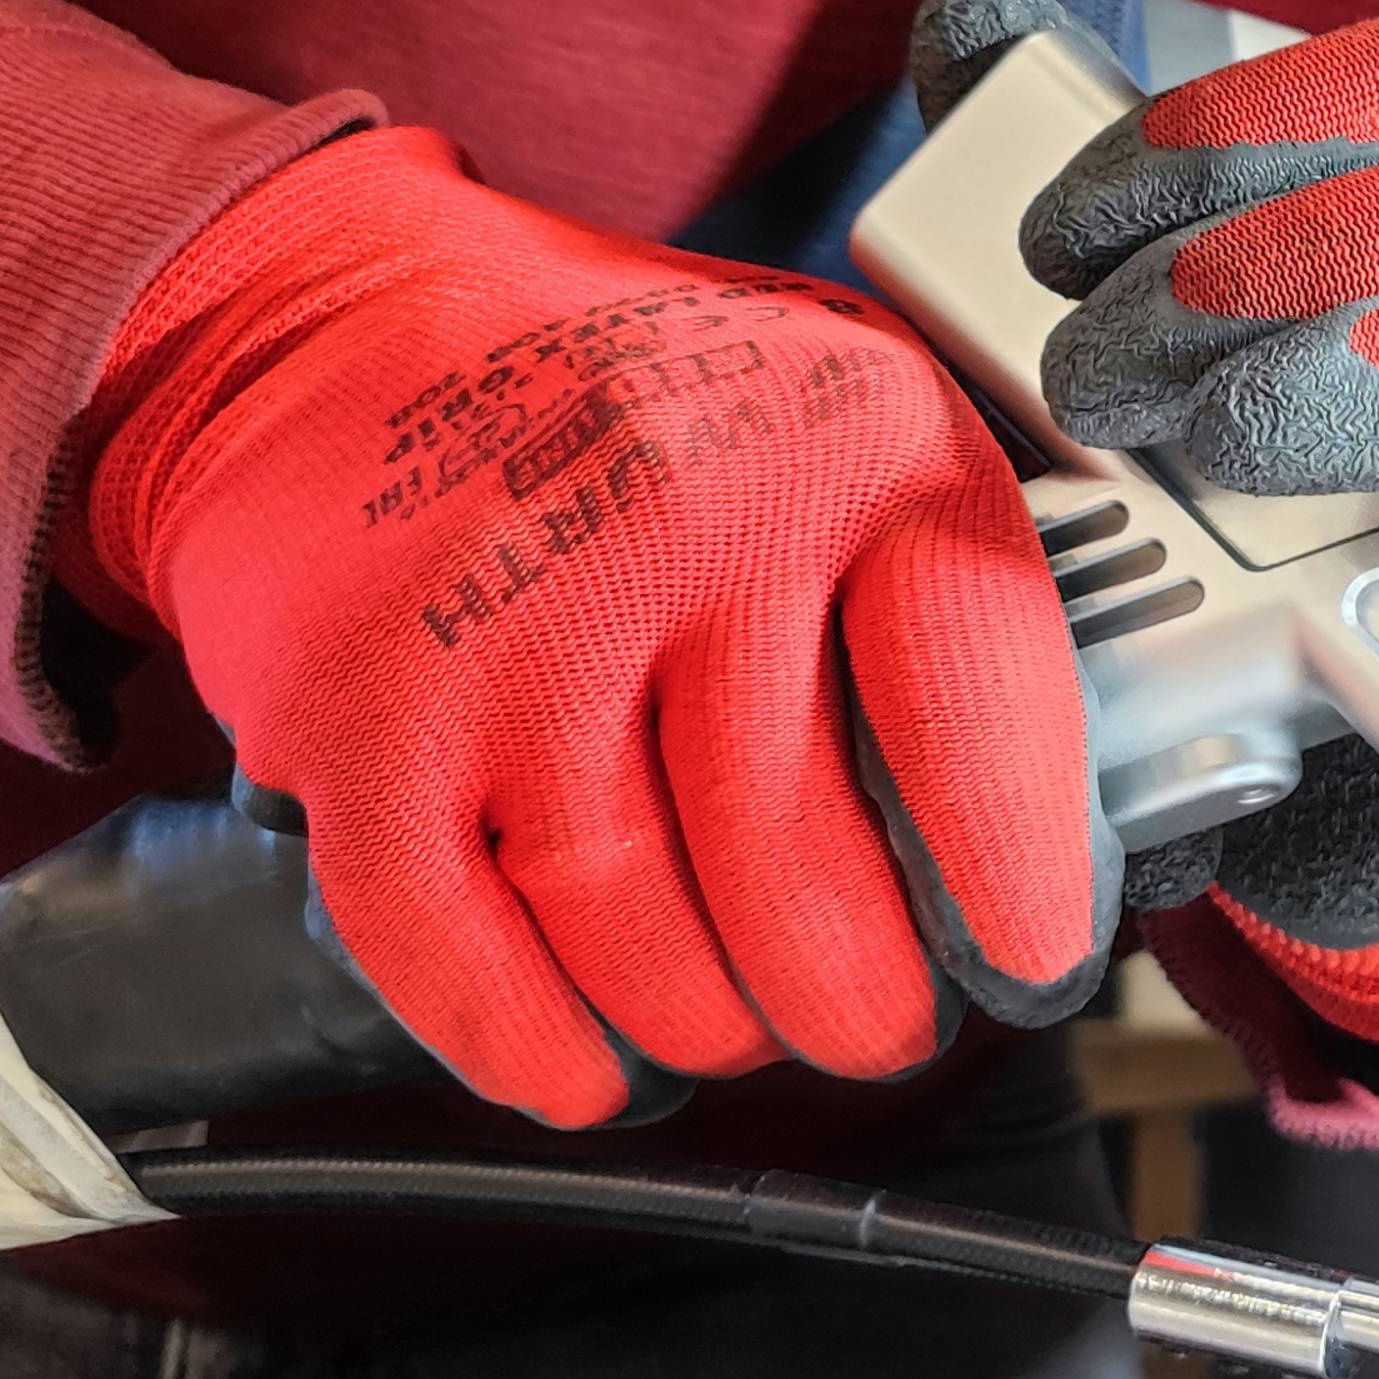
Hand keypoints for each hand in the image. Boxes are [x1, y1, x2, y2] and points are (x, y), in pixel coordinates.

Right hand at [69, 127, 1111, 1126]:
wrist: (332, 314)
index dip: (1018, 871)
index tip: (1029, 960)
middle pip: (804, 865)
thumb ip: (939, 587)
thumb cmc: (626, 397)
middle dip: (857, 998)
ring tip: (732, 1024)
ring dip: (702, 1022)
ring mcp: (509, 621)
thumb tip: (1046, 828)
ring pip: (640, 930)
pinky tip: (585, 1063)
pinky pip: (457, 950)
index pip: (977, 703)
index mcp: (847, 442)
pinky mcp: (356, 710)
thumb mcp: (836, 414)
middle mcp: (682, 518)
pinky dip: (533, 1043)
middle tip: (872, 1021)